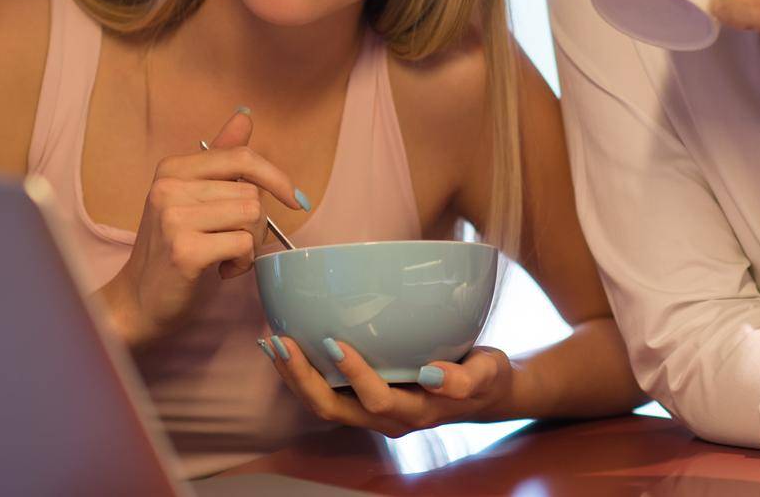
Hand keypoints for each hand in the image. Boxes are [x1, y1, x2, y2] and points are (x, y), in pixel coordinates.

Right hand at [98, 108, 303, 348]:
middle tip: (232, 242)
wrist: (138, 301)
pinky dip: (242, 263)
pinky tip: (221, 270)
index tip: (295, 198)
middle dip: (256, 223)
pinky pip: (243, 245)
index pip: (242, 157)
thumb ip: (221, 159)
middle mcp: (169, 188)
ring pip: (251, 217)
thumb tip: (245, 116)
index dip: (276, 178)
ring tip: (225, 255)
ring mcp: (174, 219)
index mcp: (173, 169)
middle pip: (251, 193)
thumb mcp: (193, 198)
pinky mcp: (184, 250)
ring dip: (250, 244)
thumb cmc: (173, 249)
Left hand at [264, 336, 515, 438]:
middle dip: (303, 379)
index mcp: (416, 412)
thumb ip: (466, 378)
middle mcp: (387, 418)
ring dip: (294, 377)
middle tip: (282, 341)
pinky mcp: (364, 398)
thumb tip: (434, 374)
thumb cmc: (485, 377)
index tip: (334, 340)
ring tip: (272, 342)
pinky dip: (302, 372)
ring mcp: (372, 411)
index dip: (353, 375)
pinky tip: (286, 345)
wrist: (483, 392)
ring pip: (323, 404)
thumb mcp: (488, 374)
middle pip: (334, 409)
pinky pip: (326, 391)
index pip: (376, 400)